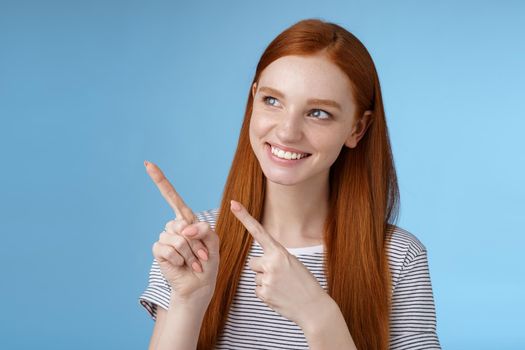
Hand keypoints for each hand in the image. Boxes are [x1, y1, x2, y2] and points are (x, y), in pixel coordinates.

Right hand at [145, 160, 219, 306]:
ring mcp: (165, 238)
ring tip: (193, 262)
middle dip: (196, 242)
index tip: (148, 164)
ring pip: (177, 239)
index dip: (160, 180)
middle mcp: (174, 226)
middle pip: (182, 224)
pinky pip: (167, 249)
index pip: (172, 197)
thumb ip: (204, 229)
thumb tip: (184, 228)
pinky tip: (181, 266)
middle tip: (201, 255)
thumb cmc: (208, 262)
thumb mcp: (213, 242)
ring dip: (189, 254)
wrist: (200, 284)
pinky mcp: (159, 251)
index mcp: (187, 220)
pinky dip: (179, 260)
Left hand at [229, 199, 329, 327]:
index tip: (233, 204)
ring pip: (256, 276)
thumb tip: (256, 262)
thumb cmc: (304, 282)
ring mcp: (266, 279)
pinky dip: (266, 292)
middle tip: (281, 276)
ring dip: (266, 281)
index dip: (245, 217)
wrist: (313, 306)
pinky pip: (257, 289)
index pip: (258, 231)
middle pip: (253, 261)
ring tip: (282, 286)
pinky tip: (279, 295)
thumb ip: (275, 257)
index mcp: (279, 251)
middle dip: (263, 268)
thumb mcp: (293, 262)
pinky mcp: (263, 293)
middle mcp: (271, 263)